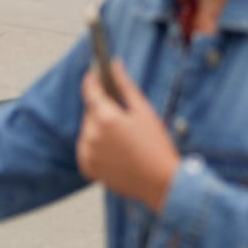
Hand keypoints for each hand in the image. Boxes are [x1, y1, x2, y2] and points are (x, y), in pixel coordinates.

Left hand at [77, 59, 179, 211]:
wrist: (160, 183)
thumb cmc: (156, 145)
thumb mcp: (143, 111)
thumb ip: (124, 86)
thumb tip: (114, 65)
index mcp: (106, 118)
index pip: (90, 89)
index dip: (92, 78)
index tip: (96, 72)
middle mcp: (92, 135)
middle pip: (90, 110)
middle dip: (102, 107)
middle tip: (124, 114)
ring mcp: (88, 153)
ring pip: (88, 129)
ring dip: (99, 126)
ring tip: (123, 136)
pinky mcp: (88, 168)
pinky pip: (86, 147)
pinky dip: (96, 144)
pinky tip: (116, 149)